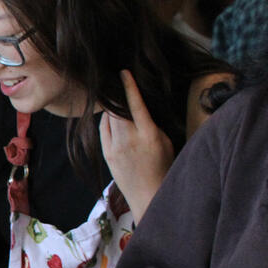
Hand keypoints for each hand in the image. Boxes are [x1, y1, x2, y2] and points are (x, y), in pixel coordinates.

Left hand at [100, 71, 172, 219]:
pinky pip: (103, 130)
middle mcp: (129, 140)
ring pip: (108, 119)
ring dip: (111, 108)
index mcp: (148, 135)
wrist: (149, 194)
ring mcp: (115, 148)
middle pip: (117, 110)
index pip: (135, 105)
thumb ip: (151, 124)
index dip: (129, 87)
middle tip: (116, 83)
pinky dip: (107, 121)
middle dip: (116, 96)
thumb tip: (139, 107)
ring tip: (115, 99)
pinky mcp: (107, 154)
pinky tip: (112, 118)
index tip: (123, 73)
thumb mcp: (165, 141)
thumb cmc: (164, 166)